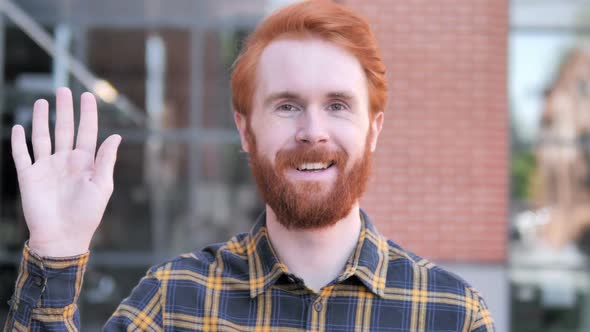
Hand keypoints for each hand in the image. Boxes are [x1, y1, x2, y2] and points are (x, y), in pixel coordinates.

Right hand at [11, 87, 120, 256]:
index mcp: (85, 163)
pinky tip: (20, 126)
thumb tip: (116, 136)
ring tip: (43, 102)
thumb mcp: (102, 186)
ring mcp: (46, 167)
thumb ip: (106, 160)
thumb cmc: (86, 214)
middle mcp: (65, 161)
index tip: (87, 95)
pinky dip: (20, 141)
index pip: (87, 132)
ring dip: (43, 120)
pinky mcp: (29, 176)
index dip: (87, 114)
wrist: (62, 237)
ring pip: (43, 137)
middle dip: (65, 110)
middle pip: (64, 129)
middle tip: (64, 90)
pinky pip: (22, 154)